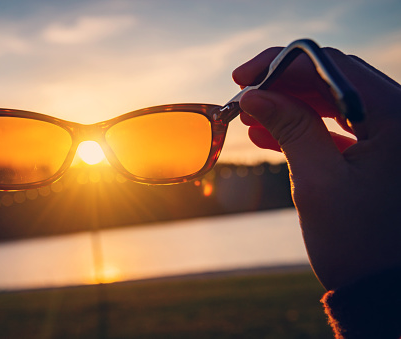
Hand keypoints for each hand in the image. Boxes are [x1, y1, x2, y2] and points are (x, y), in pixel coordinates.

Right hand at [233, 45, 400, 290]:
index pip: (331, 68)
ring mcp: (392, 134)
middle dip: (283, 85)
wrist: (380, 286)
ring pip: (333, 101)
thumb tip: (254, 95)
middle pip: (333, 80)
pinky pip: (339, 125)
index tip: (243, 77)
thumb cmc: (356, 242)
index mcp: (397, 118)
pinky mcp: (381, 150)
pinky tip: (270, 135)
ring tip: (252, 119)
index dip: (280, 65)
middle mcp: (400, 117)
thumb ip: (288, 127)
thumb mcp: (316, 179)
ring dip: (291, 106)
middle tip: (244, 96)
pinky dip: (306, 126)